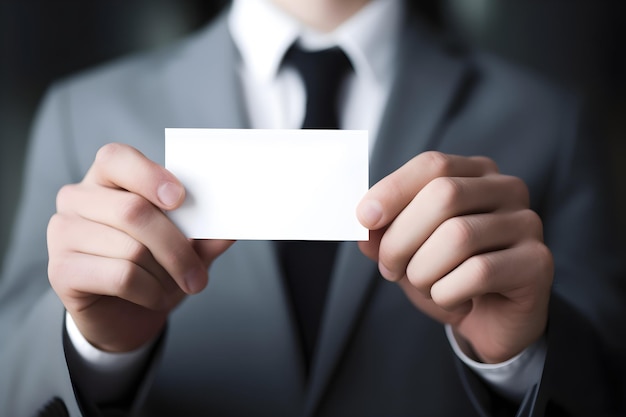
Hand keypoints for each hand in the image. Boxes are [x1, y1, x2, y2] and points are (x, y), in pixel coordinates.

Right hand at [48, 143, 233, 351]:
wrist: (125, 313)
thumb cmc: (154, 265)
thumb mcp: (186, 245)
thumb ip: (205, 231)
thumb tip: (230, 226)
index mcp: (107, 178)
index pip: (117, 158)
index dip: (149, 175)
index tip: (180, 199)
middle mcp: (77, 198)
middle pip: (133, 211)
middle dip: (177, 248)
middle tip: (199, 276)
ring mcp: (63, 232)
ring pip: (131, 249)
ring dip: (165, 275)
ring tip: (172, 286)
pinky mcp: (61, 269)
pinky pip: (120, 276)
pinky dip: (149, 291)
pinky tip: (152, 296)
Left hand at [357, 151, 552, 362]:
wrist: (490, 321)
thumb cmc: (447, 275)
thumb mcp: (406, 251)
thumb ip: (382, 233)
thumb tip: (362, 223)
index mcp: (473, 174)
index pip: (432, 165)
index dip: (392, 190)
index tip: (363, 219)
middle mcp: (506, 189)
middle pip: (443, 195)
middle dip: (401, 239)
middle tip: (390, 269)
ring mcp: (527, 223)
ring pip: (458, 236)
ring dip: (423, 272)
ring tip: (426, 286)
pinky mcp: (538, 261)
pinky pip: (478, 272)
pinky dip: (448, 293)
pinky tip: (453, 300)